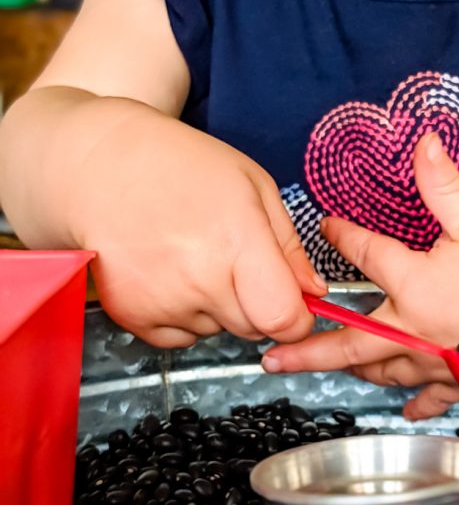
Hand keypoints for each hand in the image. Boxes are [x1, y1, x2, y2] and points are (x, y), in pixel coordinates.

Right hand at [70, 111, 324, 346]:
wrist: (99, 168)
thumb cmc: (181, 167)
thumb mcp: (252, 186)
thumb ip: (288, 247)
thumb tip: (313, 293)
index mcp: (237, 239)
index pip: (283, 318)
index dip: (297, 319)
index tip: (294, 305)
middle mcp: (199, 277)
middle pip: (253, 328)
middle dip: (256, 304)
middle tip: (233, 261)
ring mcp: (162, 299)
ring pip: (218, 331)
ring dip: (217, 307)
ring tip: (193, 257)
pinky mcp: (133, 315)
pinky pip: (181, 338)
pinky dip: (183, 316)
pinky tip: (170, 274)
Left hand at [264, 133, 458, 417]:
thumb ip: (441, 183)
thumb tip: (422, 139)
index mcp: (415, 286)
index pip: (365, 257)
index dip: (343, 237)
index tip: (327, 227)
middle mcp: (417, 331)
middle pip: (350, 343)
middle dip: (307, 350)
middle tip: (271, 357)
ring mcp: (437, 361)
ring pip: (381, 371)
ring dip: (348, 371)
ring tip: (322, 371)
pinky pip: (430, 396)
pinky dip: (412, 402)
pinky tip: (400, 406)